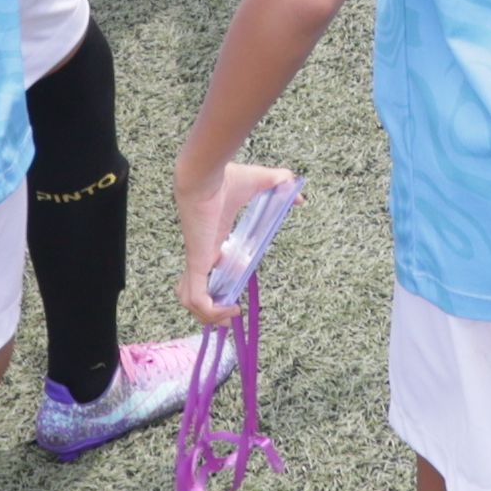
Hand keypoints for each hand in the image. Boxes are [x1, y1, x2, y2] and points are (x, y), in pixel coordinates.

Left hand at [174, 160, 300, 324]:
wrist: (206, 174)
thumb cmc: (227, 177)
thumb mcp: (261, 182)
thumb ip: (281, 185)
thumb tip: (300, 195)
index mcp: (211, 240)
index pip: (206, 270)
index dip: (216, 284)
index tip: (234, 291)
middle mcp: (201, 253)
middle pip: (193, 290)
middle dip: (209, 309)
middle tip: (231, 313)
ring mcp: (197, 259)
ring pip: (189, 299)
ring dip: (208, 315)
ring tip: (229, 317)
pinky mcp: (198, 262)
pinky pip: (197, 298)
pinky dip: (210, 311)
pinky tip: (229, 309)